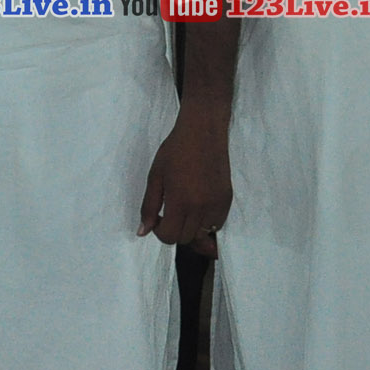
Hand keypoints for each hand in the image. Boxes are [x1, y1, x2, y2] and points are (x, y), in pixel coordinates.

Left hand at [138, 106, 230, 249]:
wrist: (203, 131)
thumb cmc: (175, 150)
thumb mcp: (155, 177)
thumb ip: (149, 207)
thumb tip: (143, 232)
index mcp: (180, 202)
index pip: (170, 237)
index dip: (159, 231)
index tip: (158, 217)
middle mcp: (201, 208)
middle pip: (185, 239)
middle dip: (174, 230)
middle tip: (169, 211)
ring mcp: (216, 205)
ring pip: (202, 234)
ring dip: (190, 228)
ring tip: (185, 210)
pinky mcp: (227, 199)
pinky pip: (216, 224)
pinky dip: (206, 223)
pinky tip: (198, 207)